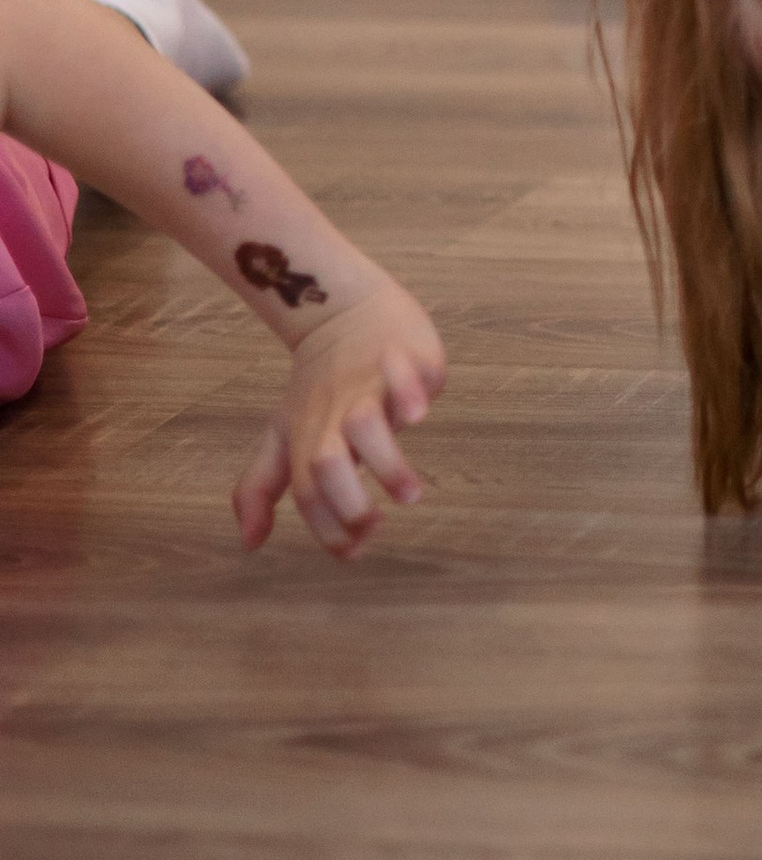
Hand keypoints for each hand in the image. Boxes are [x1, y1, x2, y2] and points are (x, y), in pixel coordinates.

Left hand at [233, 278, 446, 556]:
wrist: (339, 308)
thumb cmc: (317, 385)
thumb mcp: (284, 434)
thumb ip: (262, 487)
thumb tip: (248, 544)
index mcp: (306, 437)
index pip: (307, 492)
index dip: (327, 529)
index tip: (354, 551)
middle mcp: (333, 414)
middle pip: (327, 461)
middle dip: (348, 502)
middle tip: (375, 524)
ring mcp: (367, 384)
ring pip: (364, 422)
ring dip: (385, 462)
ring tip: (410, 495)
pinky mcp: (402, 356)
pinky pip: (404, 373)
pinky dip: (407, 394)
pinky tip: (415, 416)